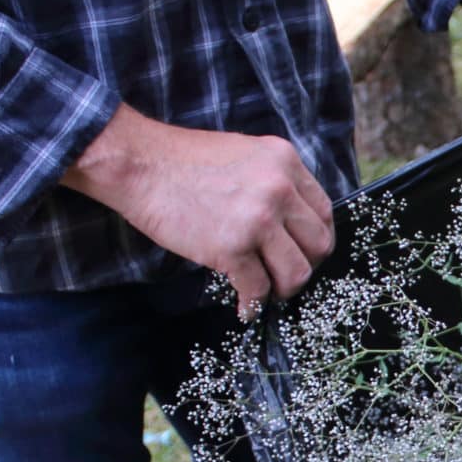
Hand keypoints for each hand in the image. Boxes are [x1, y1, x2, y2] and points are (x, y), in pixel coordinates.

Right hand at [62, 104, 333, 319]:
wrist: (139, 163)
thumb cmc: (184, 161)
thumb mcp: (245, 154)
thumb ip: (273, 182)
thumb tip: (290, 225)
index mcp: (285, 162)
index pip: (323, 212)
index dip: (314, 239)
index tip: (302, 252)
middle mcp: (280, 188)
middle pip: (319, 245)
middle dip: (306, 266)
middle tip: (285, 275)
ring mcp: (258, 219)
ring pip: (297, 272)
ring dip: (283, 289)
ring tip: (266, 291)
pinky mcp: (231, 247)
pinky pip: (258, 289)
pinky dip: (252, 305)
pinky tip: (244, 307)